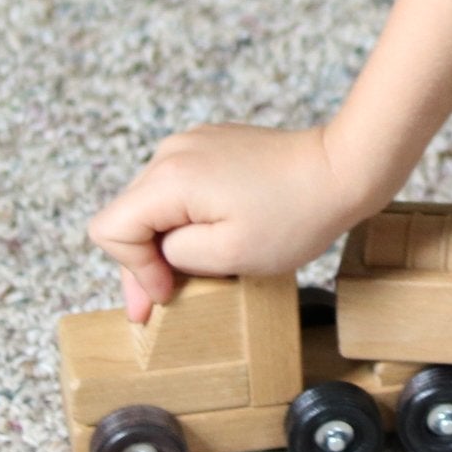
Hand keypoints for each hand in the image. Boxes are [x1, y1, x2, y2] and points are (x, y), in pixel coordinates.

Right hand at [88, 124, 375, 320]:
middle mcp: (171, 153)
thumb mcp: (229, 256)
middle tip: (159, 307)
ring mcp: (191, 144)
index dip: (132, 270)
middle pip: (127, 216)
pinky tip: (212, 238)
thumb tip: (160, 256)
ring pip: (151, 204)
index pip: (110, 229)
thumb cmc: (294, 216)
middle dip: (143, 264)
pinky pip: (178, 189)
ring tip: (194, 270)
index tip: (168, 293)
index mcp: (169, 179)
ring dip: (164, 240)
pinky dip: (185, 218)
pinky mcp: (212, 145)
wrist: (341, 168)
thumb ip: (176, 258)